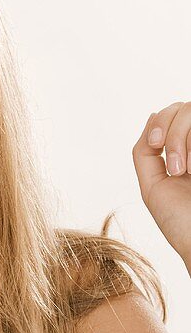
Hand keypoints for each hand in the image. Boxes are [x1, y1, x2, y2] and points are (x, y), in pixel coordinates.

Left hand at [132, 101, 190, 269]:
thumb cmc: (182, 223)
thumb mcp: (153, 185)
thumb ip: (146, 152)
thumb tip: (152, 115)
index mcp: (187, 150)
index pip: (175, 112)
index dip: (161, 121)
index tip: (155, 145)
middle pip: (186, 108)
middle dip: (172, 130)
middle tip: (173, 164)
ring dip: (181, 139)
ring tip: (185, 171)